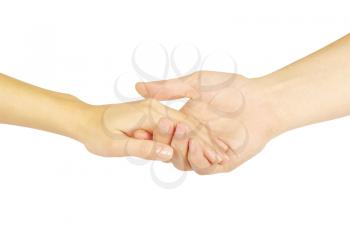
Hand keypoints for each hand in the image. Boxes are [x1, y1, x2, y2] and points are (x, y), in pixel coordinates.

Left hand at [79, 98, 221, 162]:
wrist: (84, 120)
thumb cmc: (96, 130)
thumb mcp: (116, 143)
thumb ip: (143, 148)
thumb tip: (168, 154)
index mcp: (149, 111)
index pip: (181, 127)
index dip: (199, 143)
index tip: (215, 156)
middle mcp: (155, 109)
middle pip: (186, 125)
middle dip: (204, 141)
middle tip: (221, 157)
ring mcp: (154, 112)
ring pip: (182, 126)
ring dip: (198, 140)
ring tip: (215, 154)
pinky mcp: (152, 117)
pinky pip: (174, 128)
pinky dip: (187, 138)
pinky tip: (197, 147)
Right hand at [136, 71, 279, 173]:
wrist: (262, 100)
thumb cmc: (231, 89)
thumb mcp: (196, 84)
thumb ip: (168, 88)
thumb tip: (138, 87)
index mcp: (183, 123)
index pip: (160, 133)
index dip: (150, 132)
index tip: (142, 125)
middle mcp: (192, 139)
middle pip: (168, 150)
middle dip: (164, 139)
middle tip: (166, 125)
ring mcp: (206, 152)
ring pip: (182, 162)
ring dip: (180, 149)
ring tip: (184, 132)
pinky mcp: (221, 162)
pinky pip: (203, 168)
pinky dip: (197, 159)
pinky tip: (198, 145)